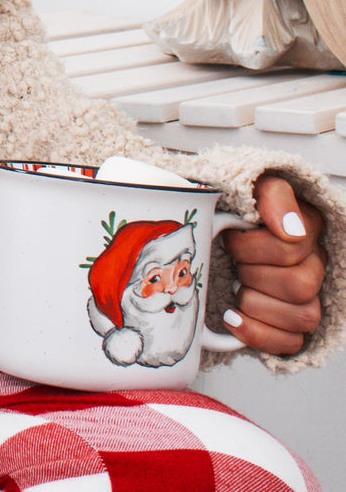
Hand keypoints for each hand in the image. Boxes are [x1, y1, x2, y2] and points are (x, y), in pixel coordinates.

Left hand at [220, 173, 326, 354]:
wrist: (217, 231)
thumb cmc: (235, 208)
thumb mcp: (252, 186)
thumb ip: (273, 195)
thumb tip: (289, 229)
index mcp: (306, 228)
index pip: (292, 247)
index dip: (251, 246)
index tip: (230, 236)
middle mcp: (313, 265)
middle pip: (300, 285)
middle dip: (252, 273)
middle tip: (232, 262)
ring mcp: (305, 298)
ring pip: (303, 317)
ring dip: (256, 303)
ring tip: (234, 286)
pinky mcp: (288, 326)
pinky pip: (291, 343)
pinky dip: (258, 334)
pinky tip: (233, 317)